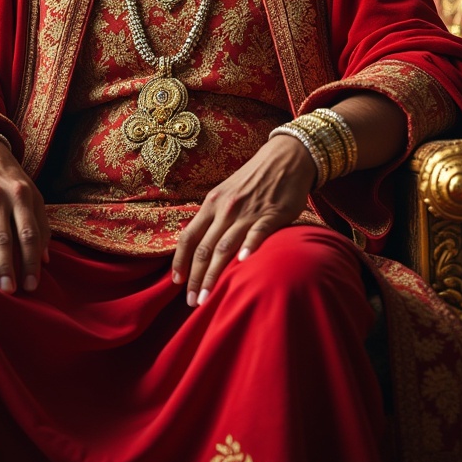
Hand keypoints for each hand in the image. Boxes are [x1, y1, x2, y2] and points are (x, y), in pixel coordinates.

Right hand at [0, 137, 49, 292]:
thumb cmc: (11, 180)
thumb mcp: (32, 195)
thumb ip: (40, 225)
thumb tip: (45, 261)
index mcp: (22, 197)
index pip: (29, 234)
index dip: (31, 261)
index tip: (32, 285)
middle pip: (5, 236)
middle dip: (8, 265)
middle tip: (9, 290)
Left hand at [171, 134, 315, 306]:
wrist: (284, 158)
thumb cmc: (253, 179)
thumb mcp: (226, 193)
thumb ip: (213, 216)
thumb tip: (198, 242)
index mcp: (212, 203)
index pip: (188, 236)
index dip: (180, 261)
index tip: (176, 283)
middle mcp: (225, 209)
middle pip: (204, 248)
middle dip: (195, 277)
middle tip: (191, 302)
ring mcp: (248, 212)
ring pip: (225, 246)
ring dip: (213, 274)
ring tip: (207, 297)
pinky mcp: (271, 213)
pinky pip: (258, 232)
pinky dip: (249, 246)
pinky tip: (243, 262)